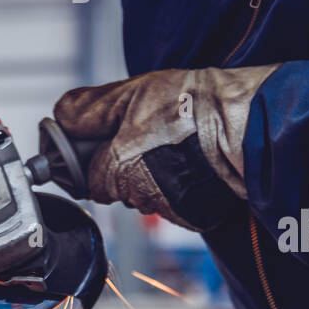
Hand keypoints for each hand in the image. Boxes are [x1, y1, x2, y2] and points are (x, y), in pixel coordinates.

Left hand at [51, 66, 279, 230]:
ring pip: (142, 192)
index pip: (83, 177)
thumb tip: (60, 118)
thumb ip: (89, 109)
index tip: (99, 137)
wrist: (248, 123)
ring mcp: (168, 209)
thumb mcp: (131, 93)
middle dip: (119, 161)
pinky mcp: (193, 215)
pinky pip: (170, 200)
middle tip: (142, 130)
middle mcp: (139, 197)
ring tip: (170, 139)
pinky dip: (174, 182)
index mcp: (116, 170)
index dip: (87, 155)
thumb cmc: (192, 105)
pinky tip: (188, 157)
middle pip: (113, 185)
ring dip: (148, 170)